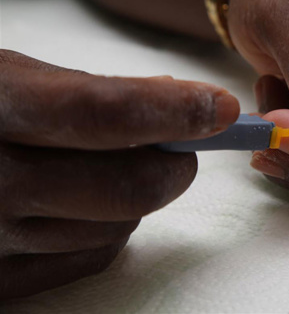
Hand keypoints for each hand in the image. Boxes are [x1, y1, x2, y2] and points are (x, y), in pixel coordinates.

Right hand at [0, 50, 238, 298]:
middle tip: (184, 145)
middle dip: (175, 165)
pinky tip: (84, 200)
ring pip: (120, 225)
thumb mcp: (6, 78)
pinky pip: (93, 255)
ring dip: (139, 193)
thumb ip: (88, 92)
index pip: (101, 113)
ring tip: (110, 166)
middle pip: (128, 187)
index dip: (173, 110)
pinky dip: (111, 225)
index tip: (221, 107)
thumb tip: (181, 102)